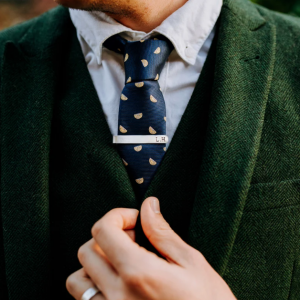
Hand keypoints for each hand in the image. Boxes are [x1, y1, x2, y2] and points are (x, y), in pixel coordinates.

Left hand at [66, 197, 235, 299]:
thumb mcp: (190, 262)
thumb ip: (162, 232)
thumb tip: (148, 206)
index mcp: (138, 272)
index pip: (103, 230)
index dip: (118, 215)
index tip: (135, 219)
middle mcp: (118, 295)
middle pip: (87, 251)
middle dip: (107, 235)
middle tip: (132, 238)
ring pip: (77, 281)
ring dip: (95, 263)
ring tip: (120, 261)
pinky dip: (94, 286)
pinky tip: (117, 282)